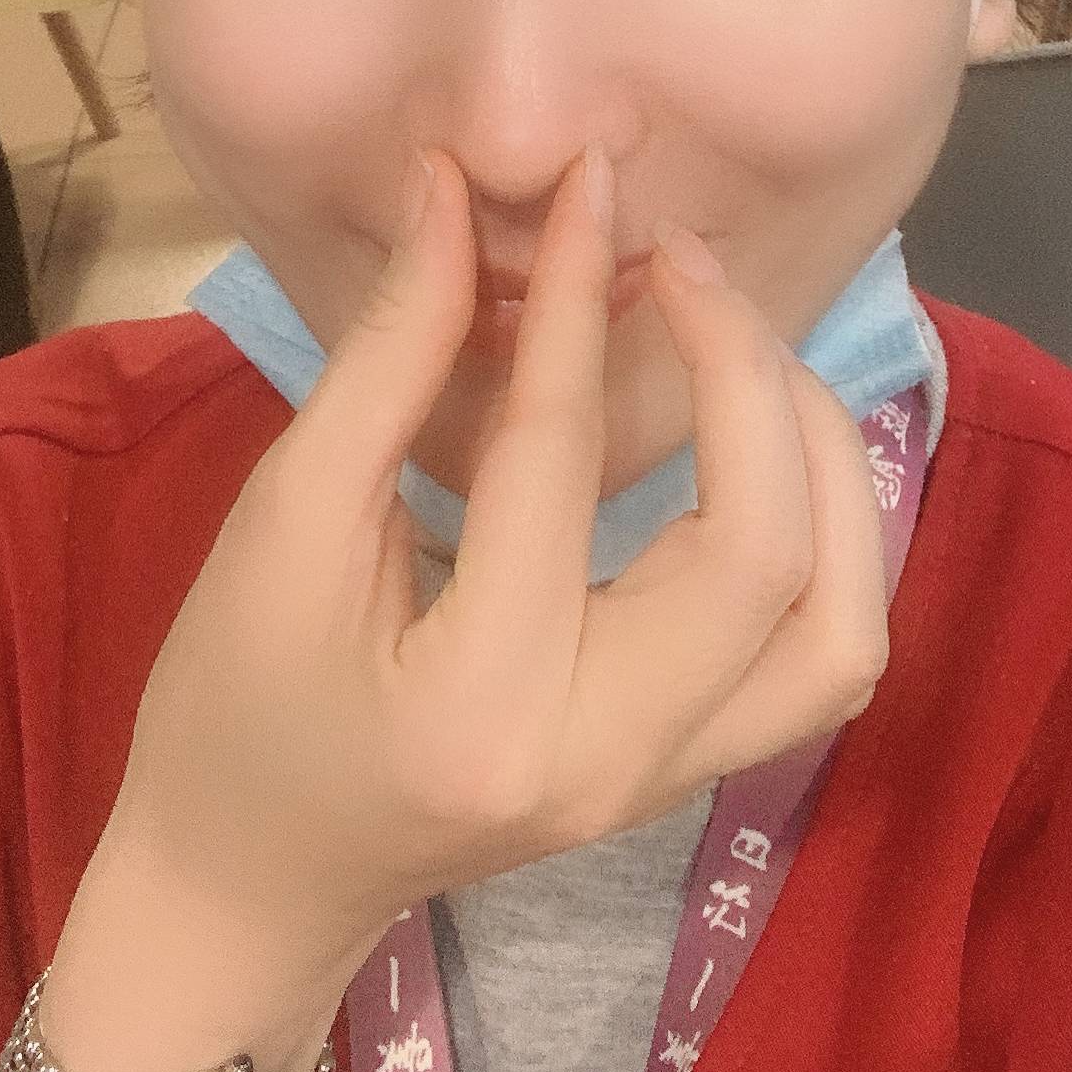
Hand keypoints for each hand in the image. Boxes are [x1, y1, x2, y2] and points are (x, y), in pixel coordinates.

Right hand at [41, 153, 885, 1071]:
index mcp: (481, 702)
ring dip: (822, 467)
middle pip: (759, 557)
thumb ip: (387, 356)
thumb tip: (452, 193)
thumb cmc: (233, 701)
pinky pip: (820, 657)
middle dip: (742, 375)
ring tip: (749, 355)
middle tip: (682, 262)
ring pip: (838, 627)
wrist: (246, 885)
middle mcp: (609, 760)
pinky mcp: (693, 770)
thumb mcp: (285, 518)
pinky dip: (827, 539)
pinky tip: (764, 447)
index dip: (576, 300)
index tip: (589, 186)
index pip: (559, 464)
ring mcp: (669, 783)